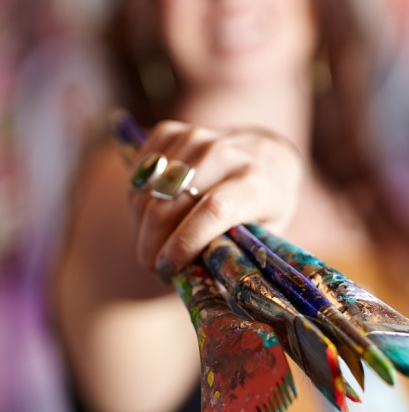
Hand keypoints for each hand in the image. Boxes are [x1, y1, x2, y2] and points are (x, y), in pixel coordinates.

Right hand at [129, 120, 302, 278]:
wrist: (267, 154)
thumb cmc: (266, 204)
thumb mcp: (266, 233)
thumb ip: (234, 252)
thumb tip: (194, 280)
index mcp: (257, 182)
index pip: (214, 210)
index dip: (184, 242)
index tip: (166, 269)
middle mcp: (227, 154)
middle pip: (171, 202)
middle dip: (153, 244)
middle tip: (154, 268)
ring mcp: (197, 137)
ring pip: (148, 189)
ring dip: (141, 225)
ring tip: (154, 244)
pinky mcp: (174, 131)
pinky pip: (140, 171)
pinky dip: (137, 199)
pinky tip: (151, 214)